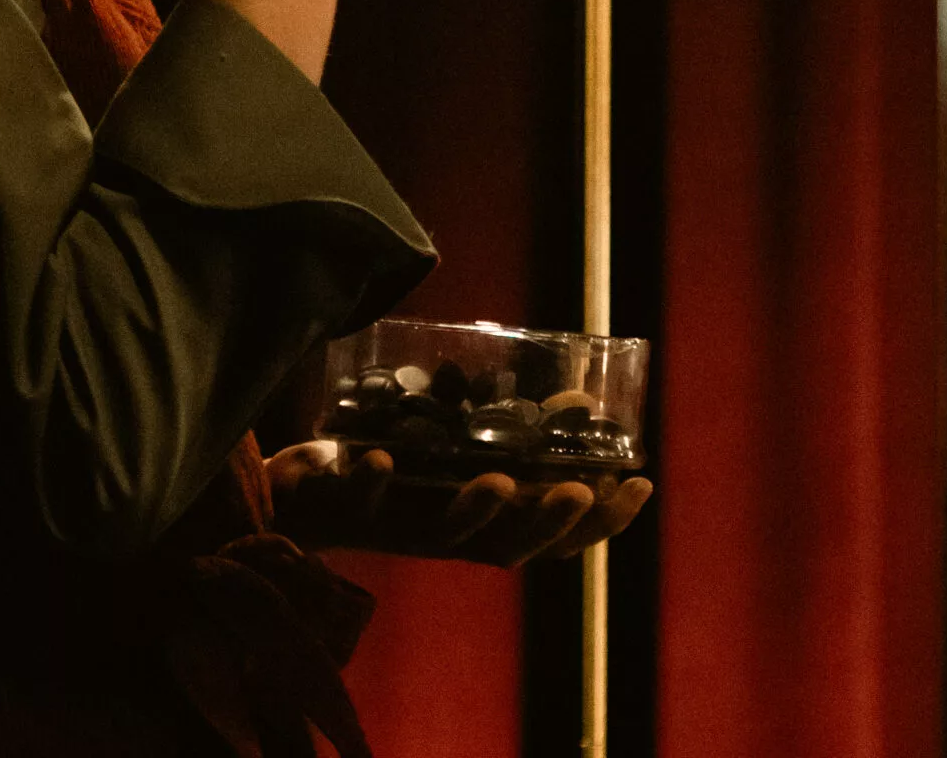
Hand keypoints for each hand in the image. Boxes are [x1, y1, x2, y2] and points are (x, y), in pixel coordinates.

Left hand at [263, 440, 653, 567]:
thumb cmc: (397, 470)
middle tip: (580, 489)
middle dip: (548, 521)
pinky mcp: (350, 514)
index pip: (555, 538)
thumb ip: (516, 430)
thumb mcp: (460, 448)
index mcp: (485, 524)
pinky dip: (372, 481)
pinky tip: (379, 458)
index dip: (602, 521)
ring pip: (445, 536)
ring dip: (474, 509)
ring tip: (498, 480)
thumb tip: (583, 399)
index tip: (641, 484)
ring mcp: (400, 528)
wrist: (305, 496)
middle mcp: (450, 535)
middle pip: (510, 547)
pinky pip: (361, 505)